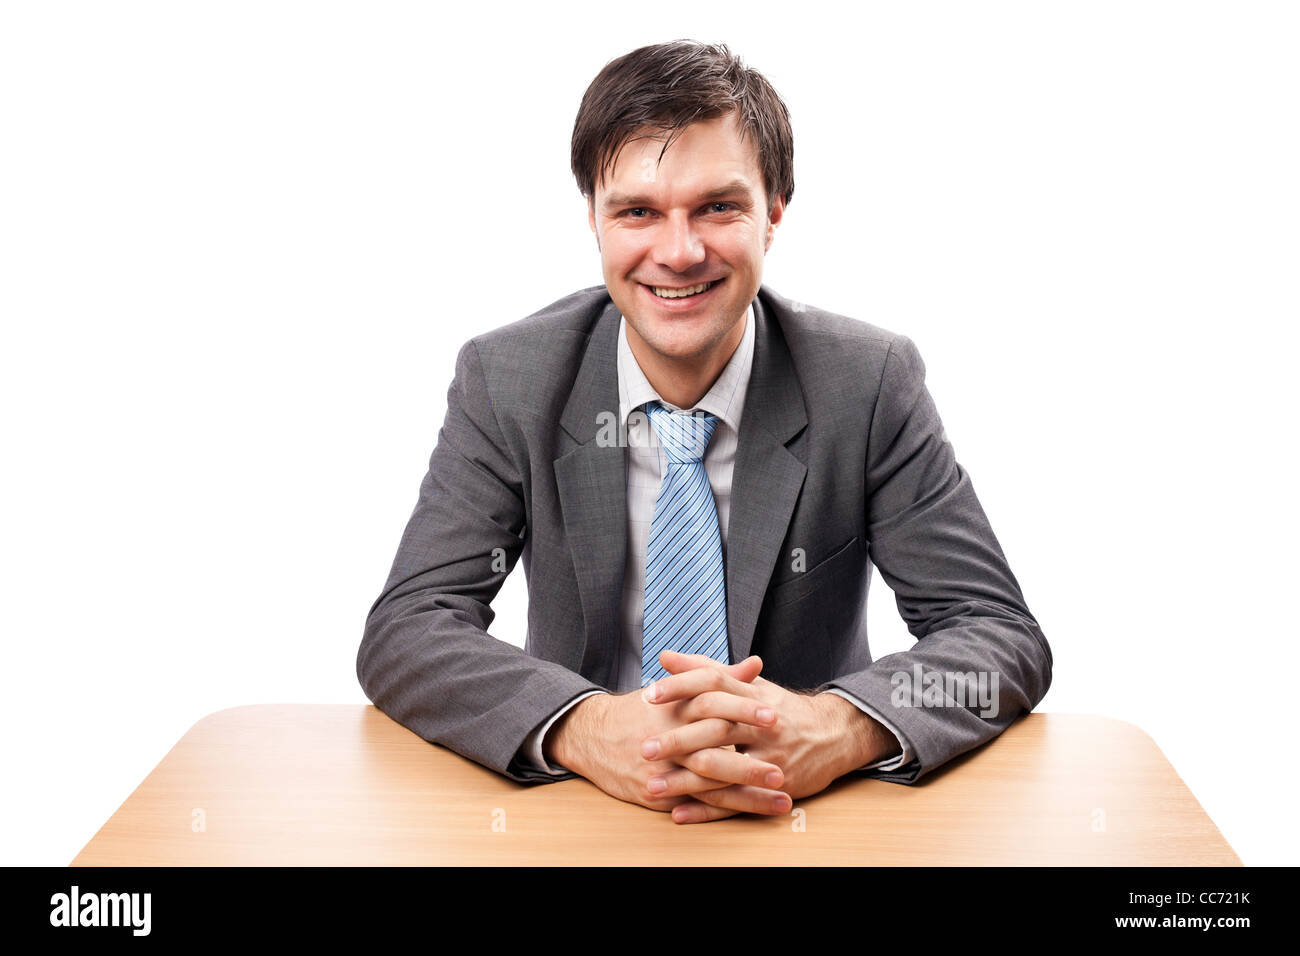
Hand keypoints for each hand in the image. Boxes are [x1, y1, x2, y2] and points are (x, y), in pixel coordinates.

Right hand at [544, 655, 789, 815]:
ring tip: (780, 802)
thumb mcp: (678, 690)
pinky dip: (721, 812)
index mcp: (677, 709)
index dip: (746, 712)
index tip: (776, 717)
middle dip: (750, 766)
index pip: (715, 706)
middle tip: (782, 772)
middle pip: (714, 752)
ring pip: (709, 787)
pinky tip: (747, 815)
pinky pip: (693, 805)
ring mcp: (663, 770)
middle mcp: (670, 740)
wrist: (592, 735)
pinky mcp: (656, 794)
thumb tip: (755, 664)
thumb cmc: (641, 710)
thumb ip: (719, 677)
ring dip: (748, 797)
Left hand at [643, 650, 895, 822]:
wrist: (833, 735)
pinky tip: (679, 811)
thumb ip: (705, 669)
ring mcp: (770, 757)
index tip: (650, 694)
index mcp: (752, 695)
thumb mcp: (749, 685)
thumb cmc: (781, 709)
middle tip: (645, 748)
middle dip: (679, 740)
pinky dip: (706, 809)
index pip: (714, 684)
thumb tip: (666, 656)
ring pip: (723, 769)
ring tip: (653, 785)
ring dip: (686, 780)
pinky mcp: (775, 786)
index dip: (682, 687)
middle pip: (716, 729)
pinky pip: (736, 801)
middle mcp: (762, 724)